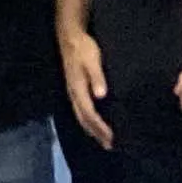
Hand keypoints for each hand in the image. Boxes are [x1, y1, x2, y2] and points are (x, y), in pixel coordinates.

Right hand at [58, 26, 111, 146]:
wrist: (69, 36)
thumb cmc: (83, 48)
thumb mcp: (92, 60)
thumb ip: (97, 78)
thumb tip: (101, 96)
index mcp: (78, 89)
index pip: (89, 114)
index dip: (100, 127)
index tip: (112, 138)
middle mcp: (74, 94)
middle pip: (83, 119)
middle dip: (96, 133)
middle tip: (109, 145)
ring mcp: (72, 91)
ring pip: (80, 116)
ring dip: (91, 129)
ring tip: (102, 139)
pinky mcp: (74, 88)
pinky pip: (80, 110)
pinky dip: (87, 120)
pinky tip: (93, 122)